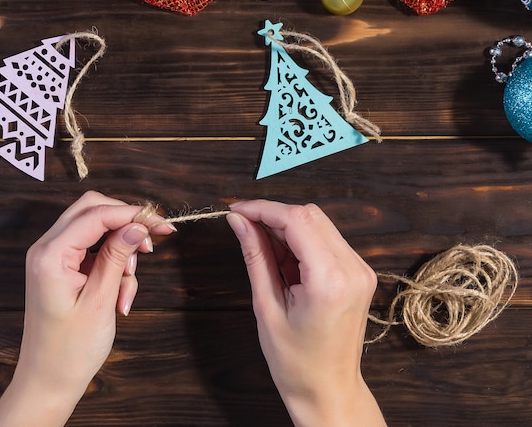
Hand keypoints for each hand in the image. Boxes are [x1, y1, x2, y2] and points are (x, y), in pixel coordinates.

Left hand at [0, 191, 173, 426]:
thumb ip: (117, 257)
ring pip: (97, 229)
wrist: (48, 381)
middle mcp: (47, 248)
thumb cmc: (70, 349)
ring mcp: (54, 257)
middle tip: (151, 244)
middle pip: (92, 210)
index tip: (162, 226)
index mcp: (51, 255)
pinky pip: (95, 251)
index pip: (96, 214)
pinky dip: (114, 266)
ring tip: (127, 287)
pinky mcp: (63, 268)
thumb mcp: (100, 301)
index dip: (132, 214)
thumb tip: (138, 226)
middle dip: (125, 224)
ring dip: (121, 251)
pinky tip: (120, 297)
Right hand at [227, 200, 385, 426]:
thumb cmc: (295, 360)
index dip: (262, 208)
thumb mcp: (267, 306)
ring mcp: (360, 269)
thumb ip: (255, 256)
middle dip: (273, 215)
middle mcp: (353, 269)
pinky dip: (301, 240)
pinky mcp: (359, 272)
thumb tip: (239, 222)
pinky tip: (284, 259)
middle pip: (310, 215)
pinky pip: (327, 240)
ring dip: (287, 227)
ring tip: (263, 250)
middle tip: (244, 227)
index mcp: (330, 280)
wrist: (328, 389)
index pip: (296, 220)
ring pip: (319, 223)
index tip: (236, 210)